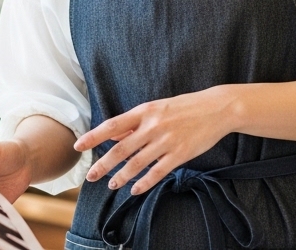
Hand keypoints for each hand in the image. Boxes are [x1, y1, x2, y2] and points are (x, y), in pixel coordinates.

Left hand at [73, 87, 233, 195]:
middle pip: (121, 149)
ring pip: (137, 163)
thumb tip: (112, 134)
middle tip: (91, 176)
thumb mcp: (157, 107)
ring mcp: (167, 141)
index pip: (113, 125)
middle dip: (103, 165)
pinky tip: (135, 189)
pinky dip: (144, 182)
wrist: (217, 108)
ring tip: (112, 184)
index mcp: (145, 111)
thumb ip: (134, 122)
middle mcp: (153, 126)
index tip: (79, 146)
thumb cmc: (185, 106)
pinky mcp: (180, 154)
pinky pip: (157, 172)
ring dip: (122, 176)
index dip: (94, 136)